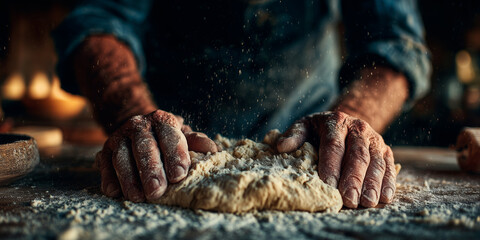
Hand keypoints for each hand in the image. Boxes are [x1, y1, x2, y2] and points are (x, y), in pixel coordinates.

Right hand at [95, 110, 217, 201]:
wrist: (138, 128)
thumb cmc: (167, 138)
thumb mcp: (182, 136)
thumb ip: (196, 143)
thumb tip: (212, 150)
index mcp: (162, 120)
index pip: (169, 136)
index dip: (175, 155)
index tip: (179, 175)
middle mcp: (139, 125)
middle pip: (144, 147)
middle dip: (151, 170)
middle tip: (157, 191)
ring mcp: (119, 136)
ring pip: (122, 156)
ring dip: (129, 178)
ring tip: (138, 197)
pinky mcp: (104, 149)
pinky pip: (105, 163)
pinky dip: (109, 178)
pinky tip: (114, 192)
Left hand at [276, 111, 396, 207]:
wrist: (345, 121)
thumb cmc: (319, 130)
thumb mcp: (304, 127)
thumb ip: (294, 136)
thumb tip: (281, 147)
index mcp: (336, 122)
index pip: (333, 145)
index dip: (331, 165)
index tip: (328, 184)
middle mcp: (358, 128)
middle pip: (357, 155)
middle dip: (353, 179)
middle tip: (349, 200)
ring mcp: (374, 139)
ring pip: (375, 162)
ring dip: (372, 184)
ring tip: (366, 202)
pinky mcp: (385, 149)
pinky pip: (389, 166)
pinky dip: (388, 182)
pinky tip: (384, 198)